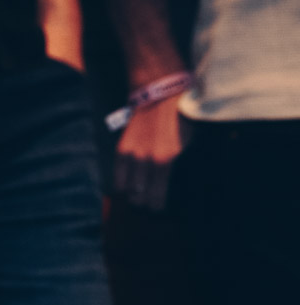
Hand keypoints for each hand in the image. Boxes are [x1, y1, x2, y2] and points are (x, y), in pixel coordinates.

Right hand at [115, 92, 186, 210]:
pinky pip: (117, 176)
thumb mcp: (187, 142)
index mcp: (165, 160)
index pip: (156, 196)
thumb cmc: (180, 118)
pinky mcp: (121, 150)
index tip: (158, 209)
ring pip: (126, 189)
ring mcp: (131, 155)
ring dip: (132, 195)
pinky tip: (127, 186)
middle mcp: (145, 160)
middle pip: (139, 197)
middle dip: (143, 203)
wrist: (159, 95)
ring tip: (137, 196)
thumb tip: (170, 182)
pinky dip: (122, 184)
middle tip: (148, 204)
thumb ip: (177, 163)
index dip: (156, 206)